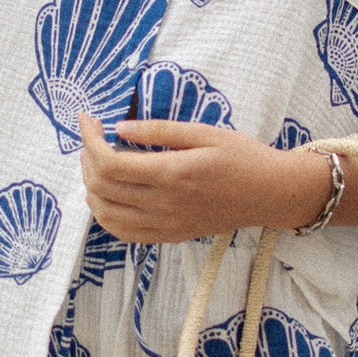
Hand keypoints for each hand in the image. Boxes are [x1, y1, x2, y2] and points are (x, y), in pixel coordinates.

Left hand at [78, 115, 330, 242]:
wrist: (271, 194)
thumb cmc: (243, 157)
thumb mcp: (205, 132)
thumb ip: (159, 131)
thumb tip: (119, 127)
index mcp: (173, 174)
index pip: (109, 163)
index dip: (89, 140)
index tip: (88, 120)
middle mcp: (165, 205)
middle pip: (102, 188)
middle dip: (86, 159)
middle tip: (93, 138)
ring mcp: (166, 225)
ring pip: (106, 214)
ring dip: (91, 187)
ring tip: (96, 163)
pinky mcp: (170, 236)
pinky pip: (124, 233)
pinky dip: (105, 214)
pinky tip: (107, 194)